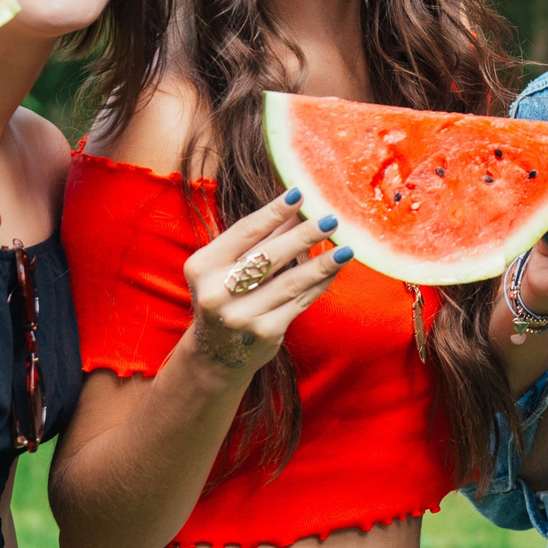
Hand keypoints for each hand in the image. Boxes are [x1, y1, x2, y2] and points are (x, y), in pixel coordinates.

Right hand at [181, 191, 349, 378]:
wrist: (218, 353)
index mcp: (202, 267)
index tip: (299, 194)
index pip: (244, 232)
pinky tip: (335, 270)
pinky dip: (320, 284)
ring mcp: (241, 315)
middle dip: (304, 235)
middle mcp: (217, 292)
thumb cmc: (225, 297)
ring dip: (322, 263)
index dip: (273, 212)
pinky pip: (300, 302)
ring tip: (345, 248)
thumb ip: (258, 240)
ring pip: (290, 281)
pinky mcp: (264, 333)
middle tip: (330, 219)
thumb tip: (295, 207)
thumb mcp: (227, 267)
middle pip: (269, 256)